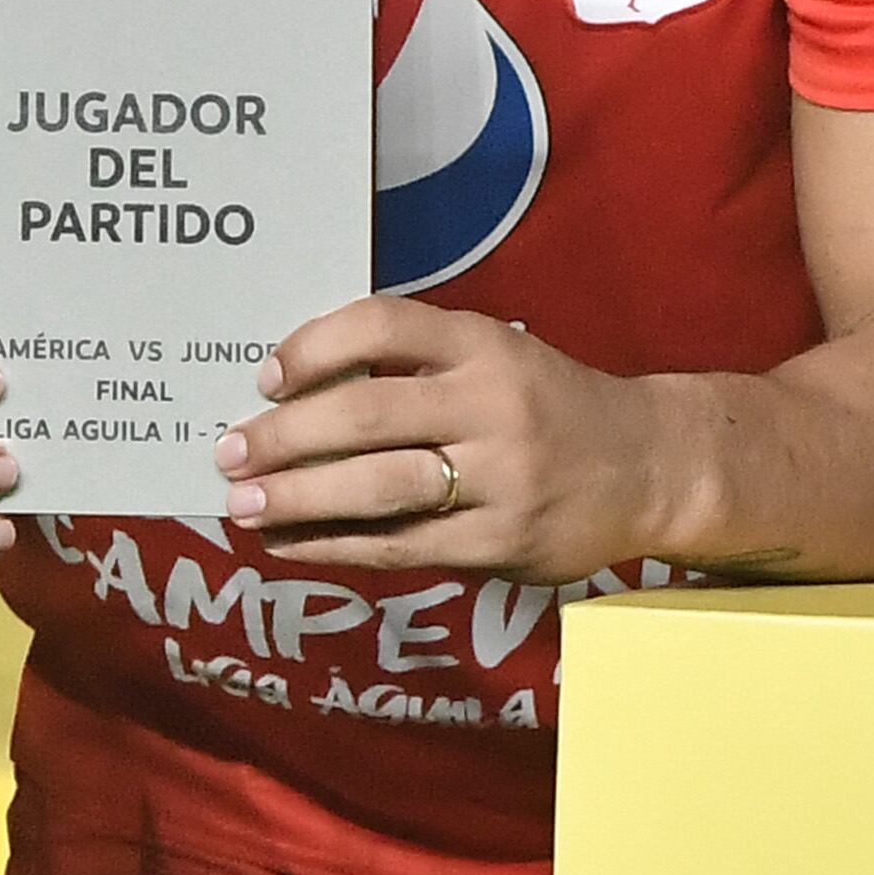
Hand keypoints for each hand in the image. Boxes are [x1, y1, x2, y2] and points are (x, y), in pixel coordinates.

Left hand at [216, 297, 672, 580]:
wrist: (646, 466)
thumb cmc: (545, 404)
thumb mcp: (494, 357)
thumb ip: (416, 366)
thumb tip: (296, 391)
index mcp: (483, 344)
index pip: (383, 326)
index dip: (314, 346)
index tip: (266, 376)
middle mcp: (491, 405)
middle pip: (366, 415)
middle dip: (284, 436)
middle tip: (226, 450)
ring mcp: (499, 479)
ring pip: (377, 489)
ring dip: (297, 498)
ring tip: (241, 504)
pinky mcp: (501, 544)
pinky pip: (401, 547)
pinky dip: (334, 546)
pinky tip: (288, 544)